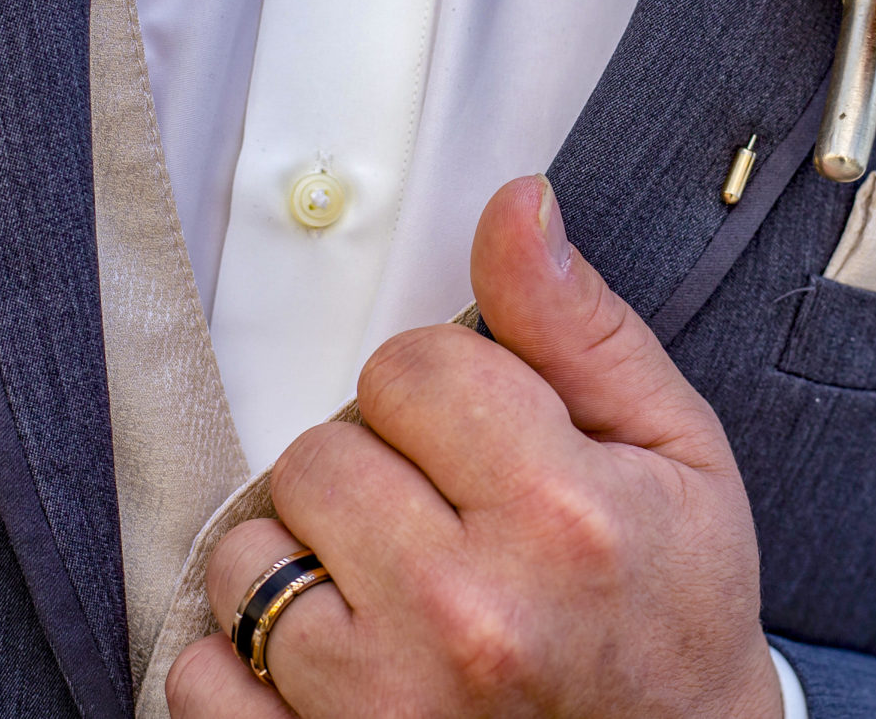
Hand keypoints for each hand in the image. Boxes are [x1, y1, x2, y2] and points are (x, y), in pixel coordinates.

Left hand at [168, 175, 782, 718]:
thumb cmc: (675, 614)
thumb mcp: (676, 454)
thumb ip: (582, 329)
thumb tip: (516, 207)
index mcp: (561, 518)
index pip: (409, 366)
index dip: (444, 392)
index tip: (483, 443)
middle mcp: (463, 616)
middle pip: (318, 454)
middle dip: (373, 471)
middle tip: (444, 524)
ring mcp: (378, 707)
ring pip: (250, 555)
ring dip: (305, 561)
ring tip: (390, 596)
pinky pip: (200, 677)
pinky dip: (245, 664)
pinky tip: (336, 663)